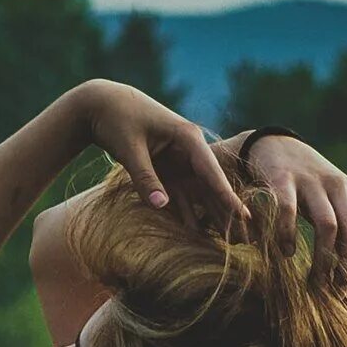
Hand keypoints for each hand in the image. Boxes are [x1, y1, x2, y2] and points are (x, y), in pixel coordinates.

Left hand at [75, 80, 251, 236]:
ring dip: (208, 215)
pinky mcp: (164, 170)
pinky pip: (179, 195)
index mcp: (187, 137)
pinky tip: (195, 234)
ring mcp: (177, 161)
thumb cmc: (117, 121)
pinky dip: (186, 213)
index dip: (226, 195)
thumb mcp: (130, 149)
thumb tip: (162, 206)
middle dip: (226, 209)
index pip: (211, 171)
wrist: (100, 106)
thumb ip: (146, 179)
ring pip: (197, 192)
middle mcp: (188, 150)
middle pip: (210, 184)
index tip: (243, 215)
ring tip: (224, 240)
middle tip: (245, 235)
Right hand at [236, 132, 346, 288]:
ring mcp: (312, 181)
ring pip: (327, 226)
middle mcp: (338, 186)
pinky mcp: (283, 179)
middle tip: (332, 298)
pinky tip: (285, 254)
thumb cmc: (304, 187)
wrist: (273, 146)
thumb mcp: (332, 207)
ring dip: (321, 261)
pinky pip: (290, 212)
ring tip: (311, 285)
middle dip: (345, 271)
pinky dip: (288, 236)